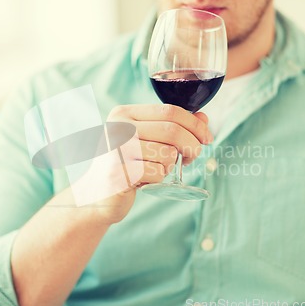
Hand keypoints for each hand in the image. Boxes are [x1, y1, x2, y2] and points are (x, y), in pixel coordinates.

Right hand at [80, 104, 211, 224]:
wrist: (97, 194)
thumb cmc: (127, 164)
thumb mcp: (148, 140)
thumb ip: (173, 126)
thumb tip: (204, 117)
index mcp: (123, 113)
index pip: (170, 110)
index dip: (195, 124)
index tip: (207, 137)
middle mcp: (117, 127)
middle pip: (172, 130)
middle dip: (192, 145)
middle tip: (192, 156)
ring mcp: (116, 149)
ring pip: (167, 153)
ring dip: (170, 165)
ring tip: (156, 169)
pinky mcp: (119, 172)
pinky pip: (157, 173)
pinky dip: (159, 178)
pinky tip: (145, 180)